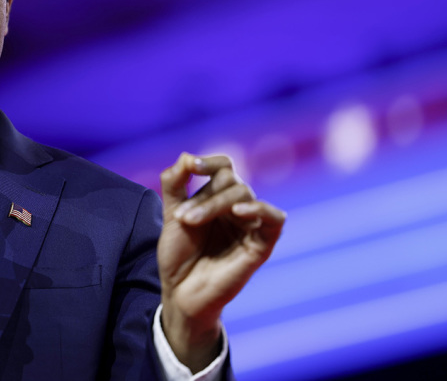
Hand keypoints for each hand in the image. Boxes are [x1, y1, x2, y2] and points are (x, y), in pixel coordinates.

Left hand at [157, 153, 285, 371]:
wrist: (180, 291)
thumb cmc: (178, 254)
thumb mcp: (170, 214)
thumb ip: (175, 183)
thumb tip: (186, 155)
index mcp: (218, 197)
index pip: (224, 167)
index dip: (209, 162)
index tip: (191, 167)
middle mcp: (237, 207)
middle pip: (231, 181)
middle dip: (204, 196)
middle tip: (183, 218)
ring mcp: (250, 225)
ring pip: (244, 195)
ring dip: (215, 204)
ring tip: (191, 221)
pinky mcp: (262, 244)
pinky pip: (275, 219)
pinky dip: (259, 209)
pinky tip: (239, 211)